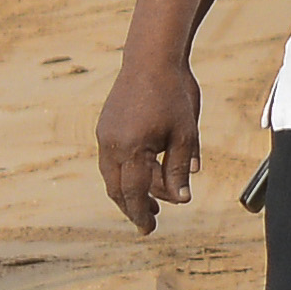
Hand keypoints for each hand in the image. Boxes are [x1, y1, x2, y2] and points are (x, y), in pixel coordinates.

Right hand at [96, 49, 204, 232]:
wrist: (152, 59)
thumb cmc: (174, 95)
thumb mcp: (186, 134)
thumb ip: (180, 168)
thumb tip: (181, 199)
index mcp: (132, 148)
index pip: (134, 193)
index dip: (141, 213)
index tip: (148, 229)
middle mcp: (112, 144)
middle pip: (117, 189)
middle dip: (133, 207)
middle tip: (150, 221)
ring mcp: (105, 135)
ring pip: (111, 176)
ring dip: (128, 192)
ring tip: (150, 202)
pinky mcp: (105, 126)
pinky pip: (110, 160)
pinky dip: (124, 174)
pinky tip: (141, 175)